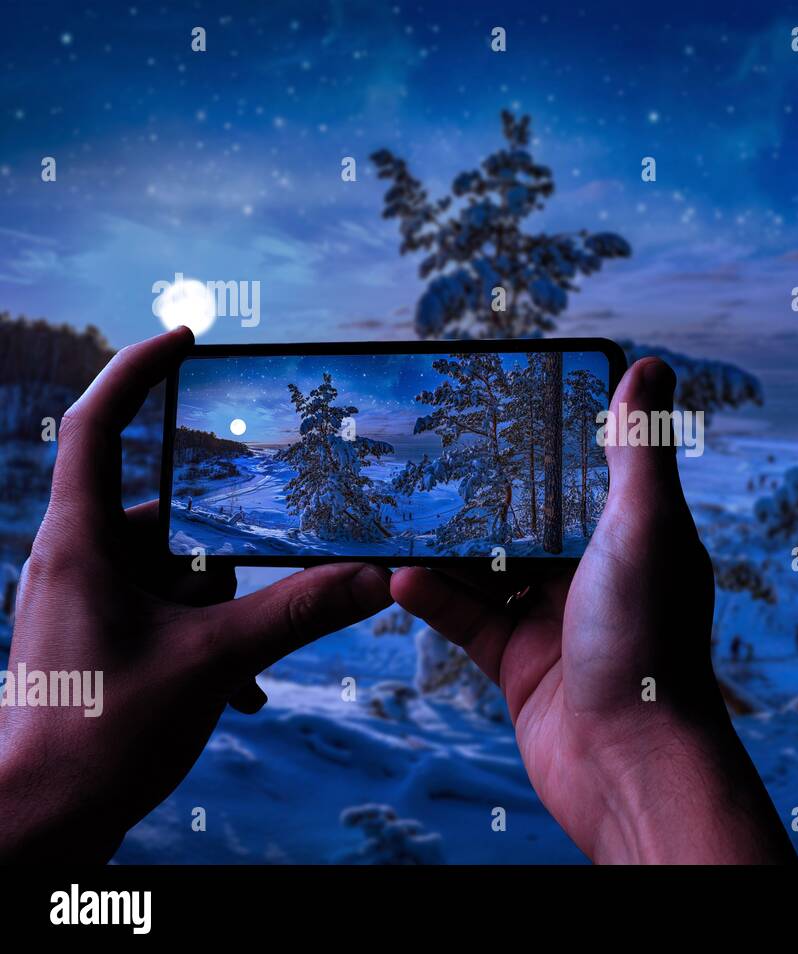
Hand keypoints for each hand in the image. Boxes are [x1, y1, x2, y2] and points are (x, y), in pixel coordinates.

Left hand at [0, 327, 392, 861]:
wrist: (39, 825)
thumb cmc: (97, 739)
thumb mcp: (212, 664)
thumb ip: (298, 613)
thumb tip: (374, 579)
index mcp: (80, 543)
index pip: (97, 426)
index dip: (137, 371)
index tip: (187, 340)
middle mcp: (75, 561)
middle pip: (165, 512)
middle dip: (226, 547)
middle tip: (273, 561)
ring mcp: (83, 601)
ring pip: (172, 572)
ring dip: (222, 610)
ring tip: (251, 664)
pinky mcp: (96, 637)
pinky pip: (163, 613)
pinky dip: (205, 639)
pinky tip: (240, 690)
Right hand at [391, 358, 795, 862]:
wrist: (628, 763)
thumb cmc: (648, 641)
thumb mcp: (644, 528)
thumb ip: (638, 450)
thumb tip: (651, 366)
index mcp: (635, 537)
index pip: (588, 472)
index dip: (551, 438)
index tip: (503, 400)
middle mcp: (596, 575)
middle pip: (530, 518)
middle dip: (484, 488)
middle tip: (429, 450)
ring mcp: (555, 619)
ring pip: (489, 567)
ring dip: (446, 544)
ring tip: (399, 507)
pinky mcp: (518, 663)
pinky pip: (466, 619)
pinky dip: (433, 597)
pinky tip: (397, 575)